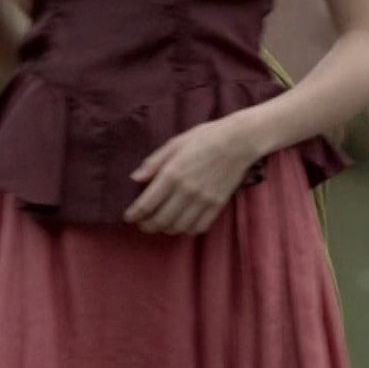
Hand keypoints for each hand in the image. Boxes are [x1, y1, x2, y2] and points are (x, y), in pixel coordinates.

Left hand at [126, 118, 261, 235]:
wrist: (240, 140)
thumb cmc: (205, 137)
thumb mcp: (175, 143)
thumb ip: (154, 162)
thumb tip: (135, 178)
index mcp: (172, 174)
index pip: (146, 204)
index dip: (134, 214)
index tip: (128, 216)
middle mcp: (186, 191)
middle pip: (160, 220)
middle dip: (147, 226)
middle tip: (142, 223)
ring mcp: (203, 200)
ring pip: (178, 227)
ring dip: (165, 229)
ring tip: (161, 224)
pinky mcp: (217, 205)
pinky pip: (198, 227)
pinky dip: (187, 230)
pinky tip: (182, 223)